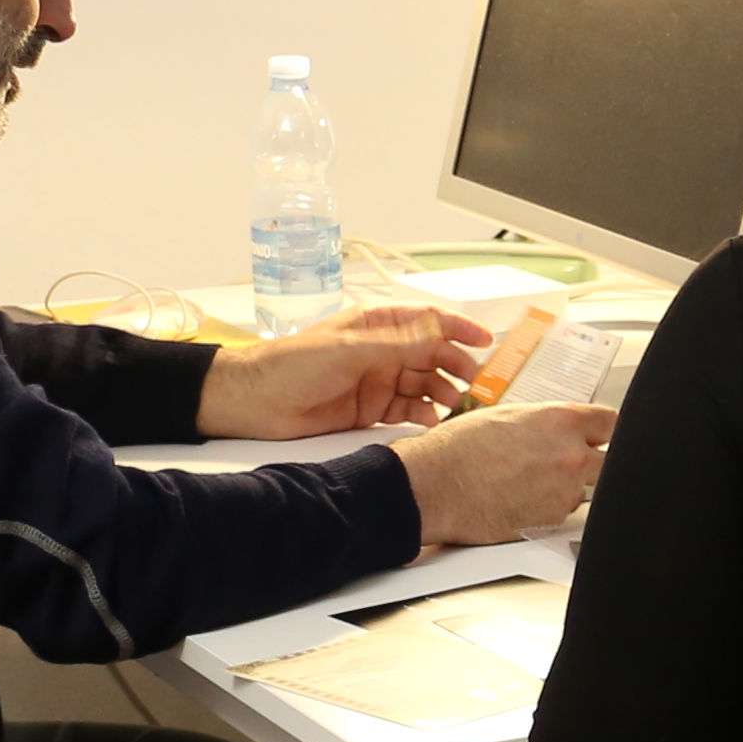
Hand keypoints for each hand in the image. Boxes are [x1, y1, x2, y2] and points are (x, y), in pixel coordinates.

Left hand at [197, 303, 493, 439]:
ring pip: (423, 385)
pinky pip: (407, 410)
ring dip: (441, 392)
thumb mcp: (350, 350)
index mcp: (376, 325)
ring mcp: (377, 380)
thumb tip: (439, 338)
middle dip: (455, 366)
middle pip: (431, 355)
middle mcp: (381, 351)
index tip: (485, 341)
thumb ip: (397, 346)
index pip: (427, 321)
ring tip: (453, 404)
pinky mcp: (371, 410)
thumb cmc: (293, 365)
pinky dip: (423, 415)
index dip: (458, 328)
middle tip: (473, 382)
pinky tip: (431, 420)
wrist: (257, 401)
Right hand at [393, 398, 612, 545]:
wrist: (435, 486)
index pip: (613, 423)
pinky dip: (549, 507)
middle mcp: (571, 457)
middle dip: (596, 461)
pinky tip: (521, 498)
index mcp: (562, 422)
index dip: (606, 430)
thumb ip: (548, 422)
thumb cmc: (459, 448)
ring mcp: (564, 493)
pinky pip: (563, 513)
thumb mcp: (509, 416)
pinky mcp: (551, 521)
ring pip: (586, 489)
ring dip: (569, 486)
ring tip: (531, 481)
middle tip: (572, 462)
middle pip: (612, 461)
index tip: (602, 435)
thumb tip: (564, 428)